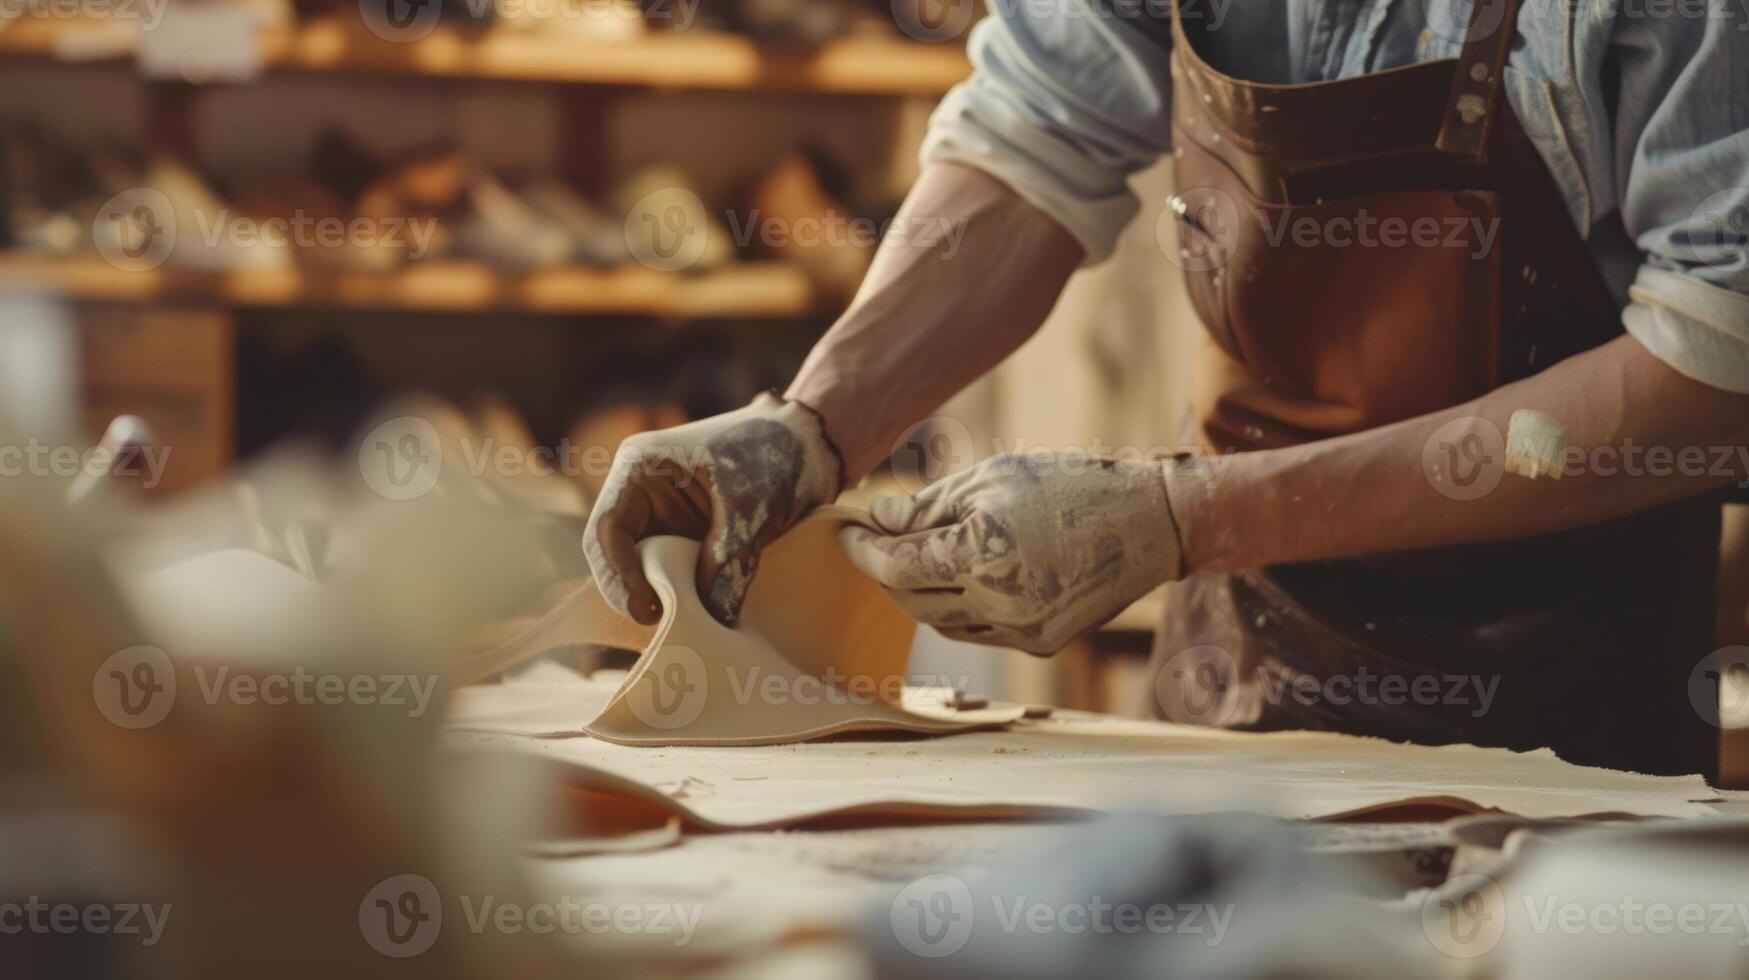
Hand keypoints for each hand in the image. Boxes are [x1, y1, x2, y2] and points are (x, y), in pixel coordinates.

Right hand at [583, 393, 840, 625]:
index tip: (644, 608)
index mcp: (640, 469)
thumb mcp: (747, 501)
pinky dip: (686, 597)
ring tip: (683, 625)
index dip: (619, 572)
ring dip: (659, 598)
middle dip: (631, 592)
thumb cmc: (771, 451)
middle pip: (616, 554)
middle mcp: (643, 497)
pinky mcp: (690, 542)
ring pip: (644, 570)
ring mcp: (665, 521)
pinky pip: (676, 576)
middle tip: (659, 624)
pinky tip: (703, 616)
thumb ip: (726, 555)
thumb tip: (712, 615)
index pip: (609, 528)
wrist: (809, 446)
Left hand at [841, 453, 1185, 653]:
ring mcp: (1023, 632)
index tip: (845, 533)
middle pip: (911, 601)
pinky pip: (979, 631)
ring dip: (921, 591)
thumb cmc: (1070, 485)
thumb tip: (875, 522)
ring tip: (921, 554)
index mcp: (984, 557)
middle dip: (887, 572)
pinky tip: (966, 574)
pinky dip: (960, 607)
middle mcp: (1001, 605)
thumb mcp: (992, 478)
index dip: (863, 551)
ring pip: (942, 622)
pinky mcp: (1042, 645)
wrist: (1152, 522)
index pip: (896, 566)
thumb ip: (927, 507)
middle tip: (876, 541)